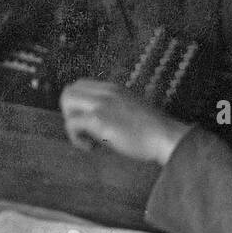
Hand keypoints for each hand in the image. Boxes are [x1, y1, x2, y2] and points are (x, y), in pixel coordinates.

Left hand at [60, 80, 192, 164]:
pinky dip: (75, 138)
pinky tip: (90, 147)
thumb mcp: (131, 109)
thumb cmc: (153, 130)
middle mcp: (105, 91)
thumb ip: (114, 108)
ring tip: (87, 138)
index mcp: (113, 88)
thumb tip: (99, 122)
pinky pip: (71, 124)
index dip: (79, 105)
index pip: (81, 85)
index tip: (91, 123)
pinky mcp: (98, 119)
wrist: (165, 136)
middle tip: (85, 130)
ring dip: (71, 123)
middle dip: (70, 113)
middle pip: (68, 91)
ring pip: (66, 101)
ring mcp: (101, 103)